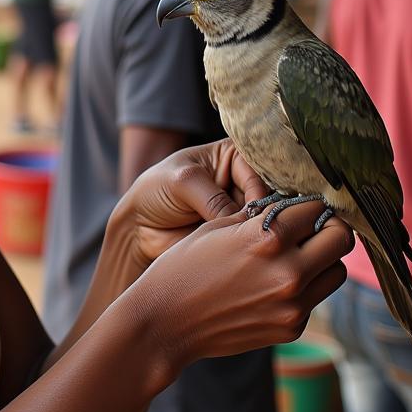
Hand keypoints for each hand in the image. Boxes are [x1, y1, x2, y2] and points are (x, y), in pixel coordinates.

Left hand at [112, 139, 270, 271]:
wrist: (139, 226)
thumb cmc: (155, 191)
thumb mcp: (182, 182)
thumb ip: (214, 198)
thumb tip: (245, 222)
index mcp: (235, 156)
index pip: (263, 169)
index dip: (262, 190)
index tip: (253, 211)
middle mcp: (245, 181)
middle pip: (272, 197)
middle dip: (264, 215)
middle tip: (252, 231)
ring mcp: (244, 210)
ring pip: (267, 222)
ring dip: (258, 233)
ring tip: (242, 244)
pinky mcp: (240, 236)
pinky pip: (255, 242)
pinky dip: (251, 248)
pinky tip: (241, 255)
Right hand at [130, 194, 351, 371]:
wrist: (166, 321)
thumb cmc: (185, 266)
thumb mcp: (218, 227)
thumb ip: (260, 215)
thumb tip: (293, 204)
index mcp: (267, 237)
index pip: (316, 208)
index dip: (308, 202)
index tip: (300, 205)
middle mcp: (289, 271)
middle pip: (341, 239)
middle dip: (328, 227)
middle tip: (310, 226)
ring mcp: (293, 304)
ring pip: (337, 271)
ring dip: (323, 259)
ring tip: (297, 255)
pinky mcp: (292, 328)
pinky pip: (316, 298)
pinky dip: (305, 286)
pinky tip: (275, 282)